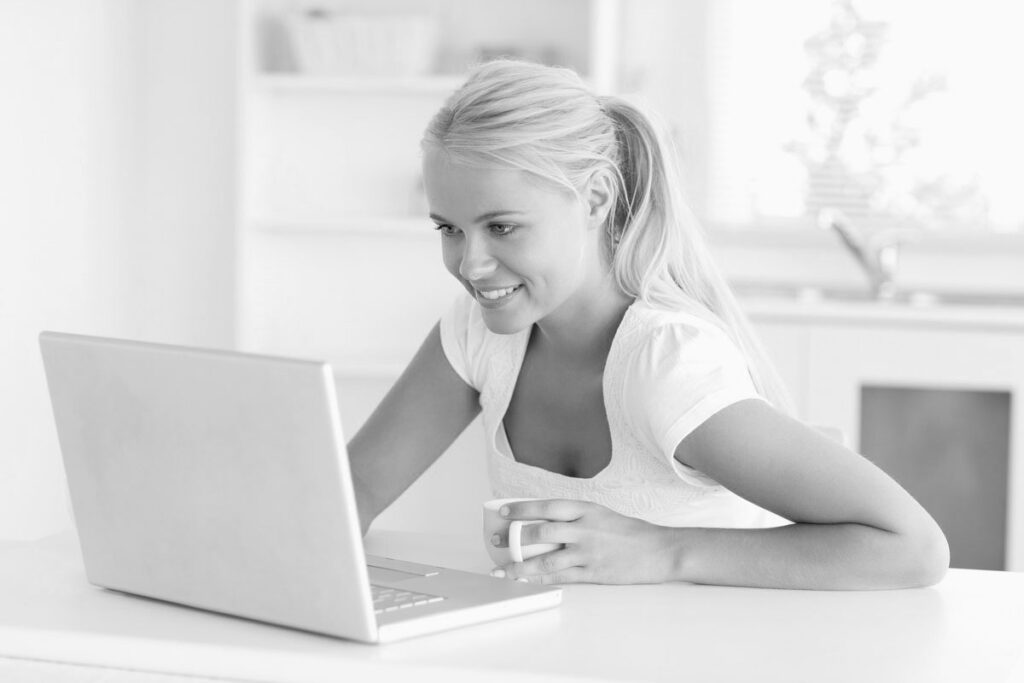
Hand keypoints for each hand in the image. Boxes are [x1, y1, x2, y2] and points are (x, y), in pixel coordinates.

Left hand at [491, 499, 676, 584]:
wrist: (660, 550)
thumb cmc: (629, 532)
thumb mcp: (601, 513)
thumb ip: (574, 516)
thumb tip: (541, 521)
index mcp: (587, 509)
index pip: (547, 506)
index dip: (522, 508)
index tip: (503, 511)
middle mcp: (585, 529)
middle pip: (542, 532)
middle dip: (514, 537)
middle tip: (495, 539)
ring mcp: (588, 552)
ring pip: (546, 559)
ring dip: (521, 565)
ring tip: (501, 569)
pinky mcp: (593, 573)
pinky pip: (560, 577)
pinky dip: (539, 580)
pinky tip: (525, 581)